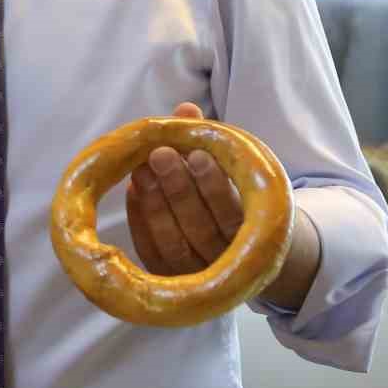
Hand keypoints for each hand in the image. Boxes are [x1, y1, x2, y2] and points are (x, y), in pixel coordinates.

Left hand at [126, 102, 244, 275]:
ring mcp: (196, 276)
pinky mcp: (170, 280)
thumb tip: (186, 107)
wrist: (253, 257)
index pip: (231, 213)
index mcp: (253, 236)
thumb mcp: (236, 175)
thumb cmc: (242, 204)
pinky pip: (152, 253)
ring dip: (155, 204)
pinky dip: (141, 222)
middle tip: (160, 154)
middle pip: (199, 228)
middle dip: (178, 188)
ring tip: (141, 170)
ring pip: (173, 243)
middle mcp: (225, 262)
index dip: (212, 184)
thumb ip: (210, 141)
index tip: (196, 153)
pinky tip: (134, 193)